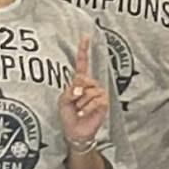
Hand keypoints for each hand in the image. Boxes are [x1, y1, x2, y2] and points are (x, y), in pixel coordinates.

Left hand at [60, 32, 109, 146]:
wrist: (76, 131)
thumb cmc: (68, 115)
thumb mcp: (63, 99)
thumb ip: (71, 90)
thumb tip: (80, 87)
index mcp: (80, 81)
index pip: (82, 63)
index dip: (84, 50)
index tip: (85, 36)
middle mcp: (91, 85)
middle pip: (83, 79)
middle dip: (76, 91)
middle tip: (74, 102)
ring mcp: (99, 93)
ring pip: (88, 92)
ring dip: (80, 103)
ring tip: (79, 110)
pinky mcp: (104, 102)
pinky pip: (95, 100)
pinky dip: (86, 108)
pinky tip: (83, 113)